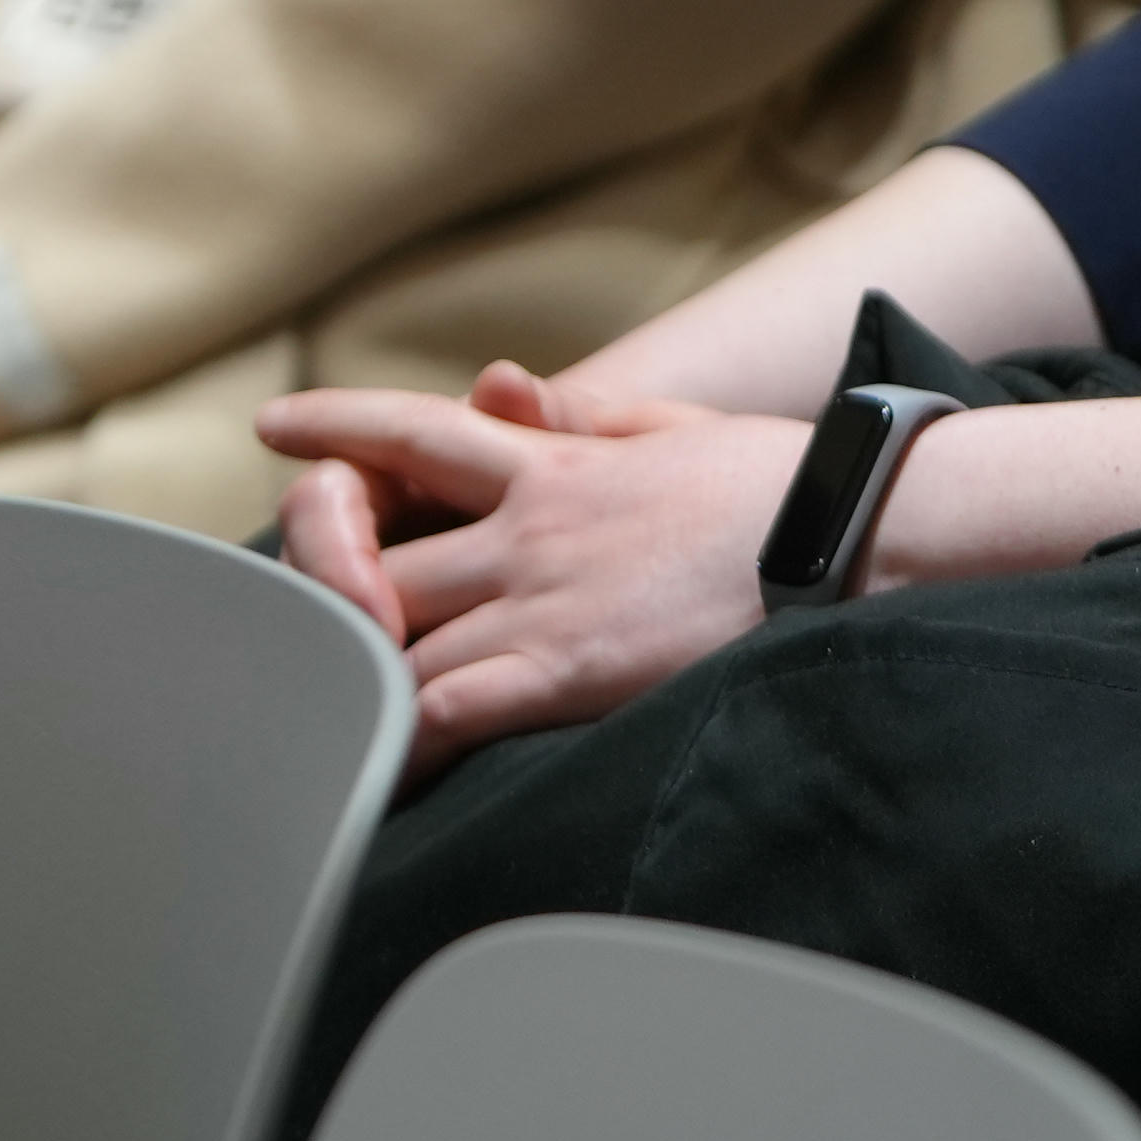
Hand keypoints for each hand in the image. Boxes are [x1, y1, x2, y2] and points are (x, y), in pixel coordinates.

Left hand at [255, 363, 810, 778]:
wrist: (863, 531)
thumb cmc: (793, 486)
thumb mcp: (671, 426)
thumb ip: (580, 414)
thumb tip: (508, 384)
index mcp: (549, 462)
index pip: (411, 431)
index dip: (336, 428)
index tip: (277, 429)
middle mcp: (522, 529)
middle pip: (372, 551)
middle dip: (326, 575)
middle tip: (304, 606)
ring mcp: (539, 598)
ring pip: (395, 635)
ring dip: (355, 664)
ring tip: (320, 697)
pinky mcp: (568, 668)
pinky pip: (451, 704)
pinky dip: (402, 730)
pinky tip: (376, 756)